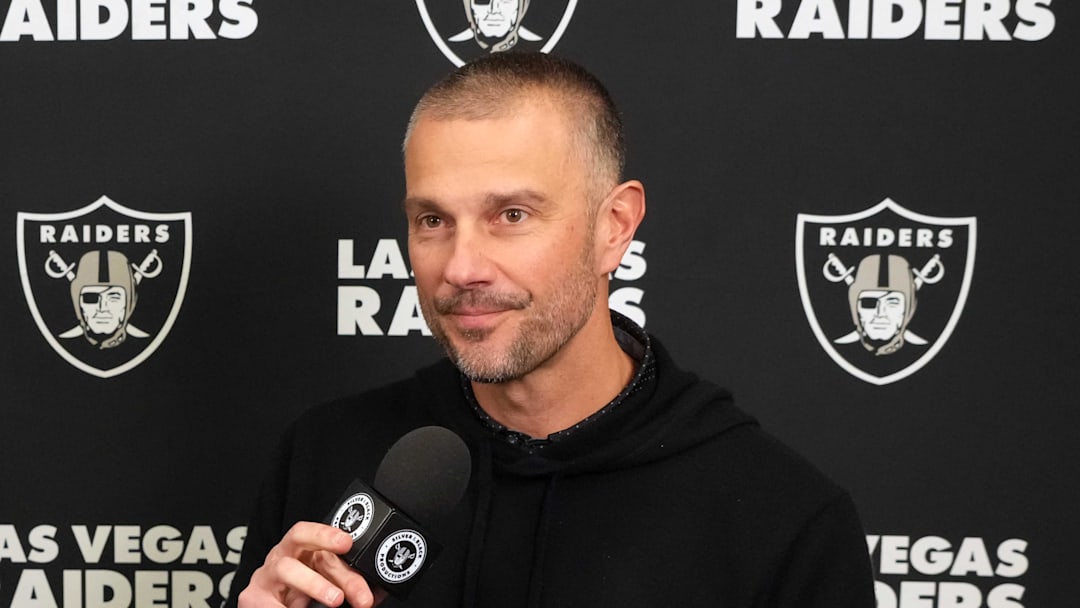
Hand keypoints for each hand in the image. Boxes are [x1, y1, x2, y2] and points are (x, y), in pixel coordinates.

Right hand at [237, 522, 386, 607]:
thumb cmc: (303, 593)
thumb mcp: (330, 585)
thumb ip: (352, 585)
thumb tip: (379, 590)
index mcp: (301, 550)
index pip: (309, 532)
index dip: (327, 534)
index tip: (348, 543)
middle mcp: (281, 557)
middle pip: (299, 546)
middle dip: (329, 566)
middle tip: (351, 589)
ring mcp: (265, 577)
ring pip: (286, 569)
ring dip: (314, 584)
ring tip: (335, 600)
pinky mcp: (252, 598)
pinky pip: (270, 602)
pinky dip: (287, 607)